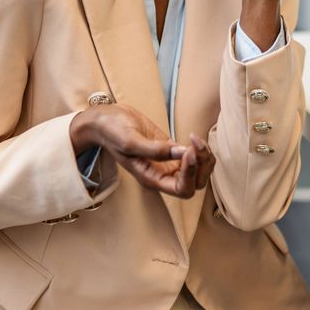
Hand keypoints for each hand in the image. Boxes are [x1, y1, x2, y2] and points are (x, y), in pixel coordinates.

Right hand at [70, 104, 214, 198]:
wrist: (105, 120)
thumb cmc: (112, 131)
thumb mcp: (130, 140)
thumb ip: (155, 149)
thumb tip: (182, 152)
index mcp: (152, 178)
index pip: (182, 189)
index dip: (190, 174)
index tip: (187, 151)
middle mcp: (162, 174)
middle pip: (196, 183)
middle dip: (202, 165)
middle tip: (194, 143)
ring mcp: (168, 162)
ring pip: (199, 170)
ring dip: (204, 156)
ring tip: (196, 138)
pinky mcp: (171, 148)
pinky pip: (195, 156)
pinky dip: (200, 148)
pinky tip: (194, 137)